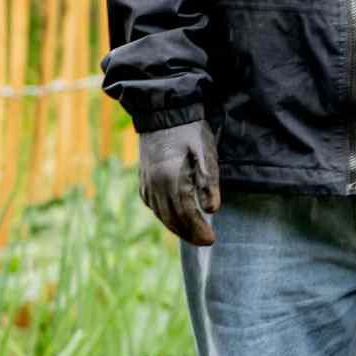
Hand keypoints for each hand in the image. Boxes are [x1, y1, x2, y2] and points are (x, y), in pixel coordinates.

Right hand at [137, 121, 218, 245]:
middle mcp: (154, 186)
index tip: (212, 240)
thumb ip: (208, 180)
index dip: (198, 229)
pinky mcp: (143, 180)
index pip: (186, 214)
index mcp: (171, 180)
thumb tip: (213, 209)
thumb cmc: (189, 131)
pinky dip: (165, 216)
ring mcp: (146, 184)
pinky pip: (153, 205)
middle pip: (171, 219)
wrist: (162, 113)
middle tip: (206, 242)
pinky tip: (175, 219)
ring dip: (177, 228)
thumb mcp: (205, 152)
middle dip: (189, 234)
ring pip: (161, 215)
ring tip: (194, 235)